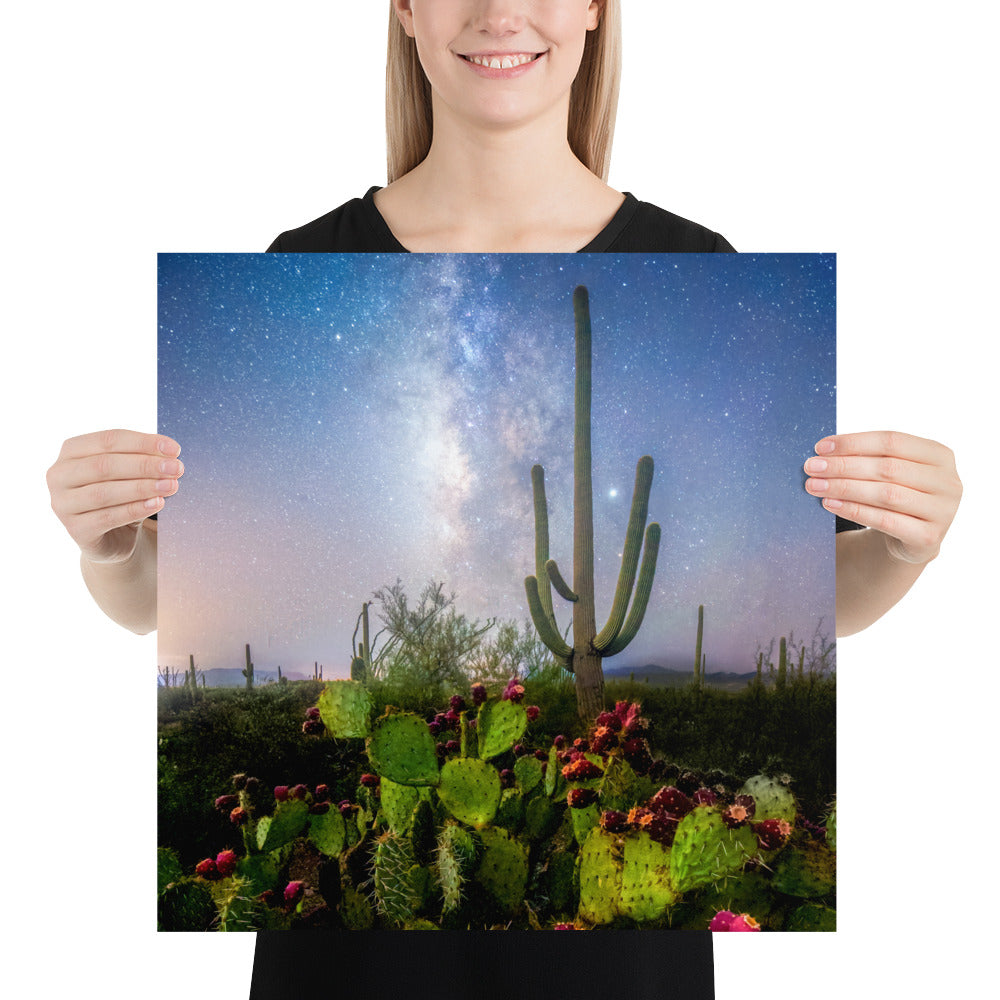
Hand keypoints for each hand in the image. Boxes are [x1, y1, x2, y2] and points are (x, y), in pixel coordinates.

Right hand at [47, 429, 183, 564]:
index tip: (174, 449)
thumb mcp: (129, 472)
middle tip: (176, 468)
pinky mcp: (75, 529)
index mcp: (71, 451)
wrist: (113, 537)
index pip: (109, 440)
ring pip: (104, 492)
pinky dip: (135, 509)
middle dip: (145, 465)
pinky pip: (107, 517)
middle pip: (105, 465)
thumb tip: (170, 453)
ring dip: (142, 487)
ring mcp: (62, 504)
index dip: (143, 443)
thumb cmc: (121, 495)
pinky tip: (157, 503)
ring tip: (171, 486)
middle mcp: (59, 475)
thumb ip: (143, 459)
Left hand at [804, 430, 961, 563]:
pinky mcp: (929, 537)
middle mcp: (948, 481)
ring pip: (886, 494)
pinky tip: (830, 504)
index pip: (892, 441)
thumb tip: (822, 452)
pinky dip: (854, 510)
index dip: (854, 443)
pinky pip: (885, 520)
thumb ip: (867, 458)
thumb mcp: (890, 471)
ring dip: (844, 488)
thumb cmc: (896, 494)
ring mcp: (943, 511)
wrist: (912, 538)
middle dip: (844, 466)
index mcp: (939, 454)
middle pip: (888, 468)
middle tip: (811, 467)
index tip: (820, 447)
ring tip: (814, 486)